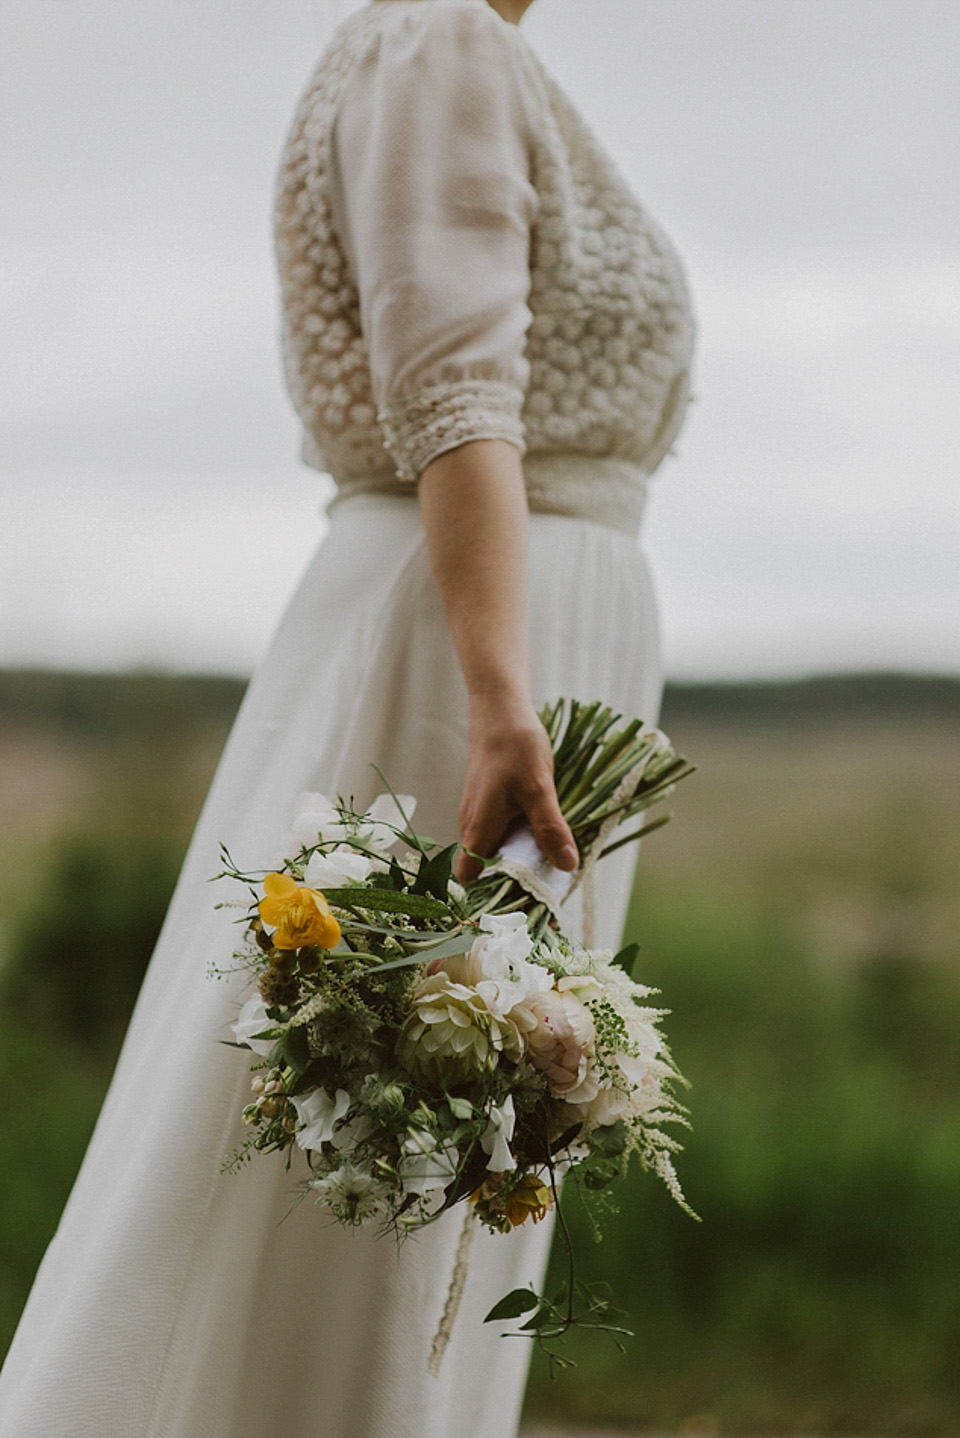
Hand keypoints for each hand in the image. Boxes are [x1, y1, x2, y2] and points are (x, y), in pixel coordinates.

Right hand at [455, 700, 578, 882]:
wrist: (500, 710)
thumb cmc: (515, 746)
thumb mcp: (539, 788)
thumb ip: (550, 828)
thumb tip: (567, 866)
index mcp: (480, 829)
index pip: (471, 878)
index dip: (491, 895)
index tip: (524, 903)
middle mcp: (475, 826)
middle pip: (487, 869)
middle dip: (515, 881)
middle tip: (550, 887)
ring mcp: (481, 815)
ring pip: (498, 850)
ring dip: (522, 859)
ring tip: (553, 864)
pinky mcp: (491, 805)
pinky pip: (503, 833)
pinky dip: (522, 840)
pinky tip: (545, 835)